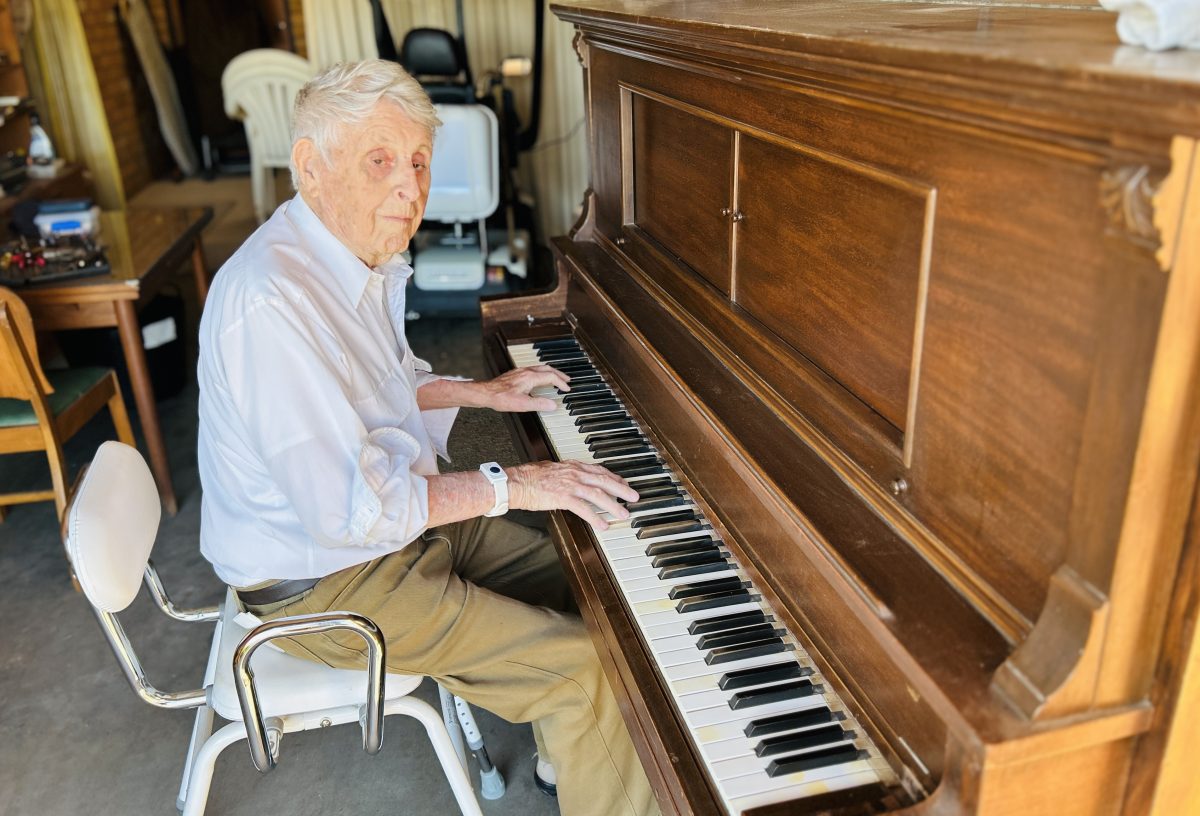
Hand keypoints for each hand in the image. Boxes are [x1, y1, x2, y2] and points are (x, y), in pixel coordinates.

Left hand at [474, 365, 569, 412]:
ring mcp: (520, 371)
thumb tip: (553, 405)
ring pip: (540, 368)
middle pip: (547, 369)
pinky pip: (533, 369)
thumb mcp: (523, 404)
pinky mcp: (515, 374)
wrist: (486, 393)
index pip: (551, 377)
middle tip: (566, 380)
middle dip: (559, 374)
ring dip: (550, 372)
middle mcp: (526, 371)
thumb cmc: (501, 398)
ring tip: (555, 378)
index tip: (566, 389)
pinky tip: (538, 378)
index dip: (561, 383)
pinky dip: (541, 373)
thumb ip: (539, 404)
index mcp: (530, 377)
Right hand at [508, 460, 639, 529]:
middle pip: (604, 480)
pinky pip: (584, 508)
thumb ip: (565, 473)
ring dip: (613, 505)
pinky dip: (595, 517)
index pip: (599, 470)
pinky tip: (603, 525)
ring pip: (598, 494)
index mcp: (572, 465)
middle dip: (622, 489)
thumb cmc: (528, 477)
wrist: (515, 482)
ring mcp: (569, 484)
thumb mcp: (551, 469)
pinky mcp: (563, 497)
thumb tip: (573, 478)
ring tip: (623, 514)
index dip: (614, 478)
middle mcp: (574, 473)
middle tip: (634, 497)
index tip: (623, 484)